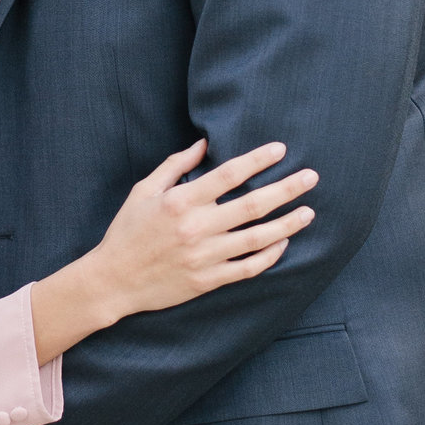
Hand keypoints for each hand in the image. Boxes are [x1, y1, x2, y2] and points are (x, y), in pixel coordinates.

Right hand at [93, 138, 316, 316]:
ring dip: (287, 224)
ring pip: (257, 238)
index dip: (258, 160)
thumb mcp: (143, 191)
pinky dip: (269, 256)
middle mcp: (197, 227)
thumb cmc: (127, 231)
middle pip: (253, 205)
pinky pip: (248, 268)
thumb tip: (203, 144)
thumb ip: (174, 166)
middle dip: (287, 189)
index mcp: (180, 201)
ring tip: (308, 212)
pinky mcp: (208, 280)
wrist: (113, 280)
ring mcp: (205, 256)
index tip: (281, 149)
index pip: (229, 175)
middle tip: (312, 177)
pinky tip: (283, 243)